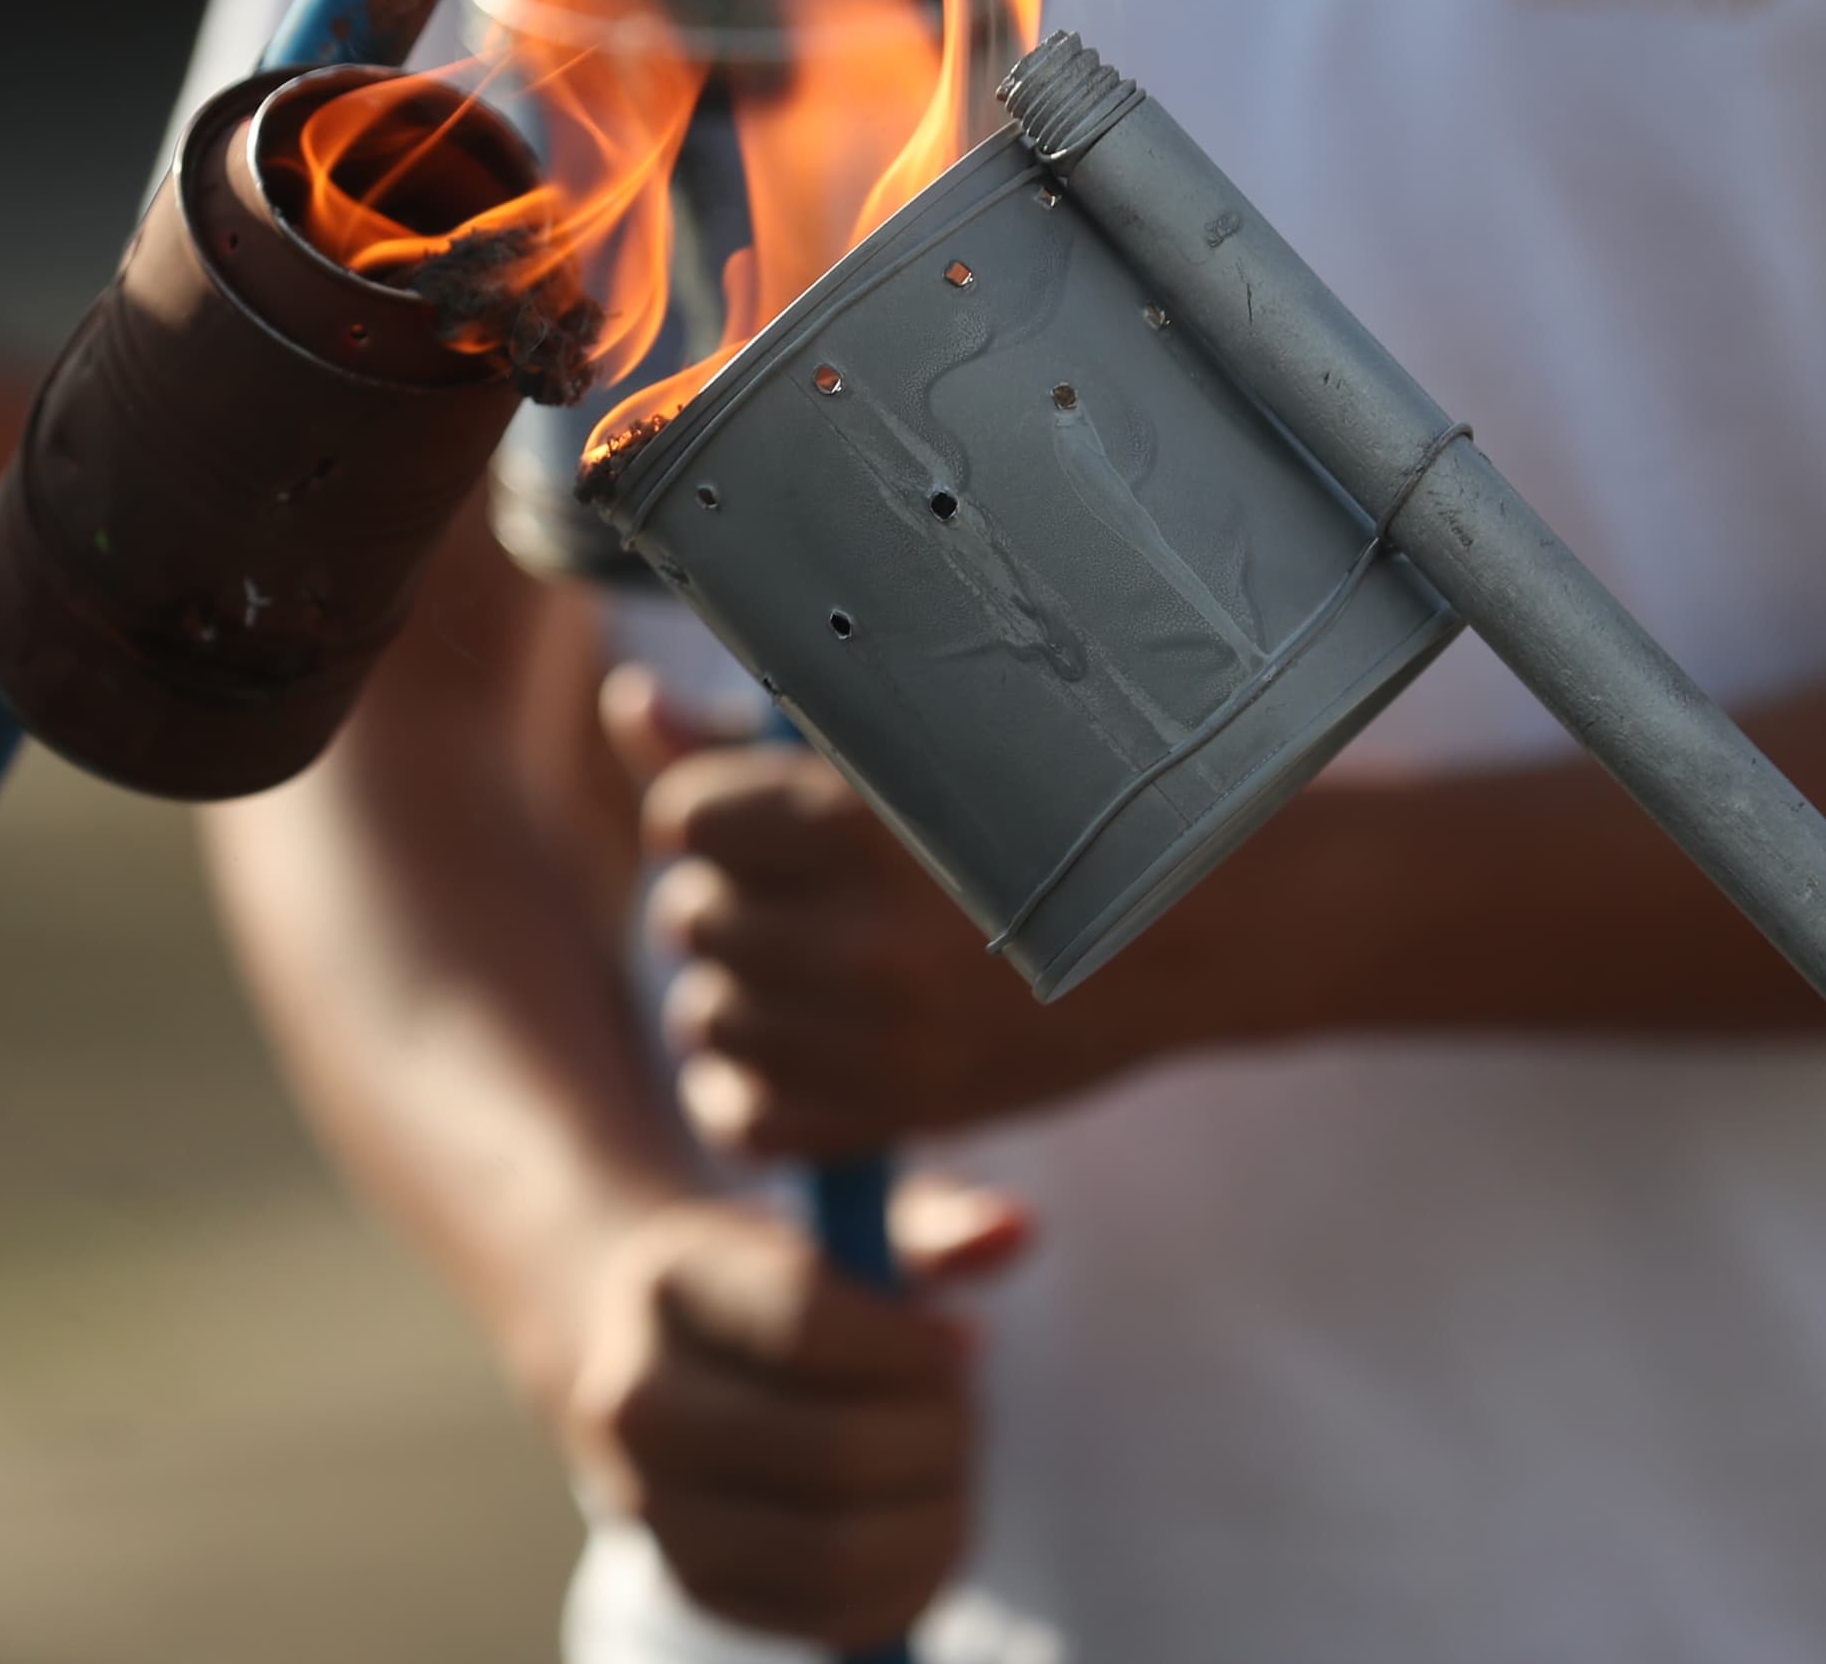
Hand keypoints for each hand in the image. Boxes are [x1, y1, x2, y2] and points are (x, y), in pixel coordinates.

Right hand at [556, 1186, 1031, 1647]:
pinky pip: (828, 1617)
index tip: (946, 1344)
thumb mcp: (841, 1229)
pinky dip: (910, 1586)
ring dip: (936, 1518)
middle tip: (965, 1413)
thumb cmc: (779, 1282)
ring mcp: (653, 1507)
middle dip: (939, 1438)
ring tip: (952, 1472)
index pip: (809, 1328)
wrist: (649, 1354)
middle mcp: (636, 1401)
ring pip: (837, 1551)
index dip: (911, 1348)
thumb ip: (933, 1225)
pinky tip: (932, 1529)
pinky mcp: (691, 1585)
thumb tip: (1014, 1231)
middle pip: (835, 1452)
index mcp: (668, 1282)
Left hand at [617, 670, 1159, 1154]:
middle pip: (687, 916)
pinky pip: (744, 1116)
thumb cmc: (1054, 805)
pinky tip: (803, 1033)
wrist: (1195, 925)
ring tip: (811, 953)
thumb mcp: (914, 744)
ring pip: (706, 1017)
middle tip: (802, 882)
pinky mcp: (901, 1117)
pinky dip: (753, 1080)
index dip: (713, 806)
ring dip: (739, 985)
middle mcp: (865, 941)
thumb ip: (756, 741)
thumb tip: (630, 708)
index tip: (767, 809)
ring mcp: (883, 1043)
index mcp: (863, 824)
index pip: (684, 815)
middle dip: (728, 893)